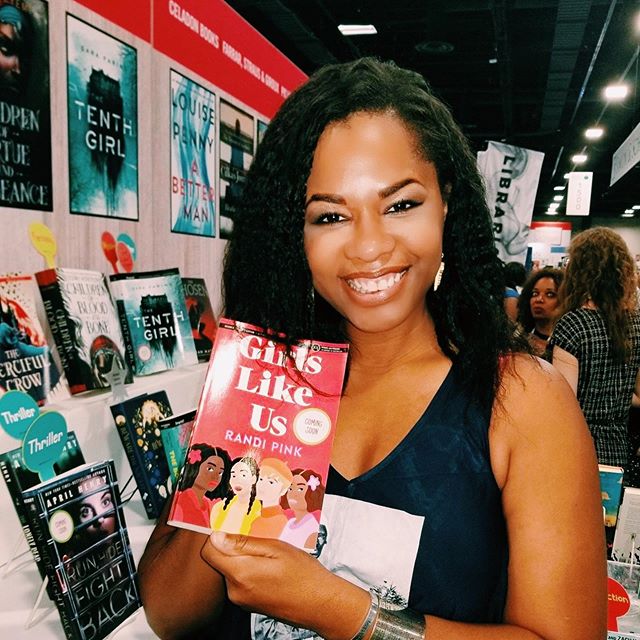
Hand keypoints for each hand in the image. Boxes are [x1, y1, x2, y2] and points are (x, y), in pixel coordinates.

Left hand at [201, 532, 364, 636]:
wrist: (320, 604)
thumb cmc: (303, 574)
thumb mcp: (276, 548)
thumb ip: (243, 543)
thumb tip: (216, 535)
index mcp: (240, 574)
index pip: (209, 551)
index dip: (218, 534)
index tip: (231, 524)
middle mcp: (235, 590)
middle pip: (219, 560)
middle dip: (233, 545)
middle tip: (257, 536)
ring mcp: (241, 600)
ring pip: (230, 569)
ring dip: (243, 557)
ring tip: (268, 552)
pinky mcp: (249, 604)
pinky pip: (240, 580)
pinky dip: (249, 569)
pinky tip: (269, 566)